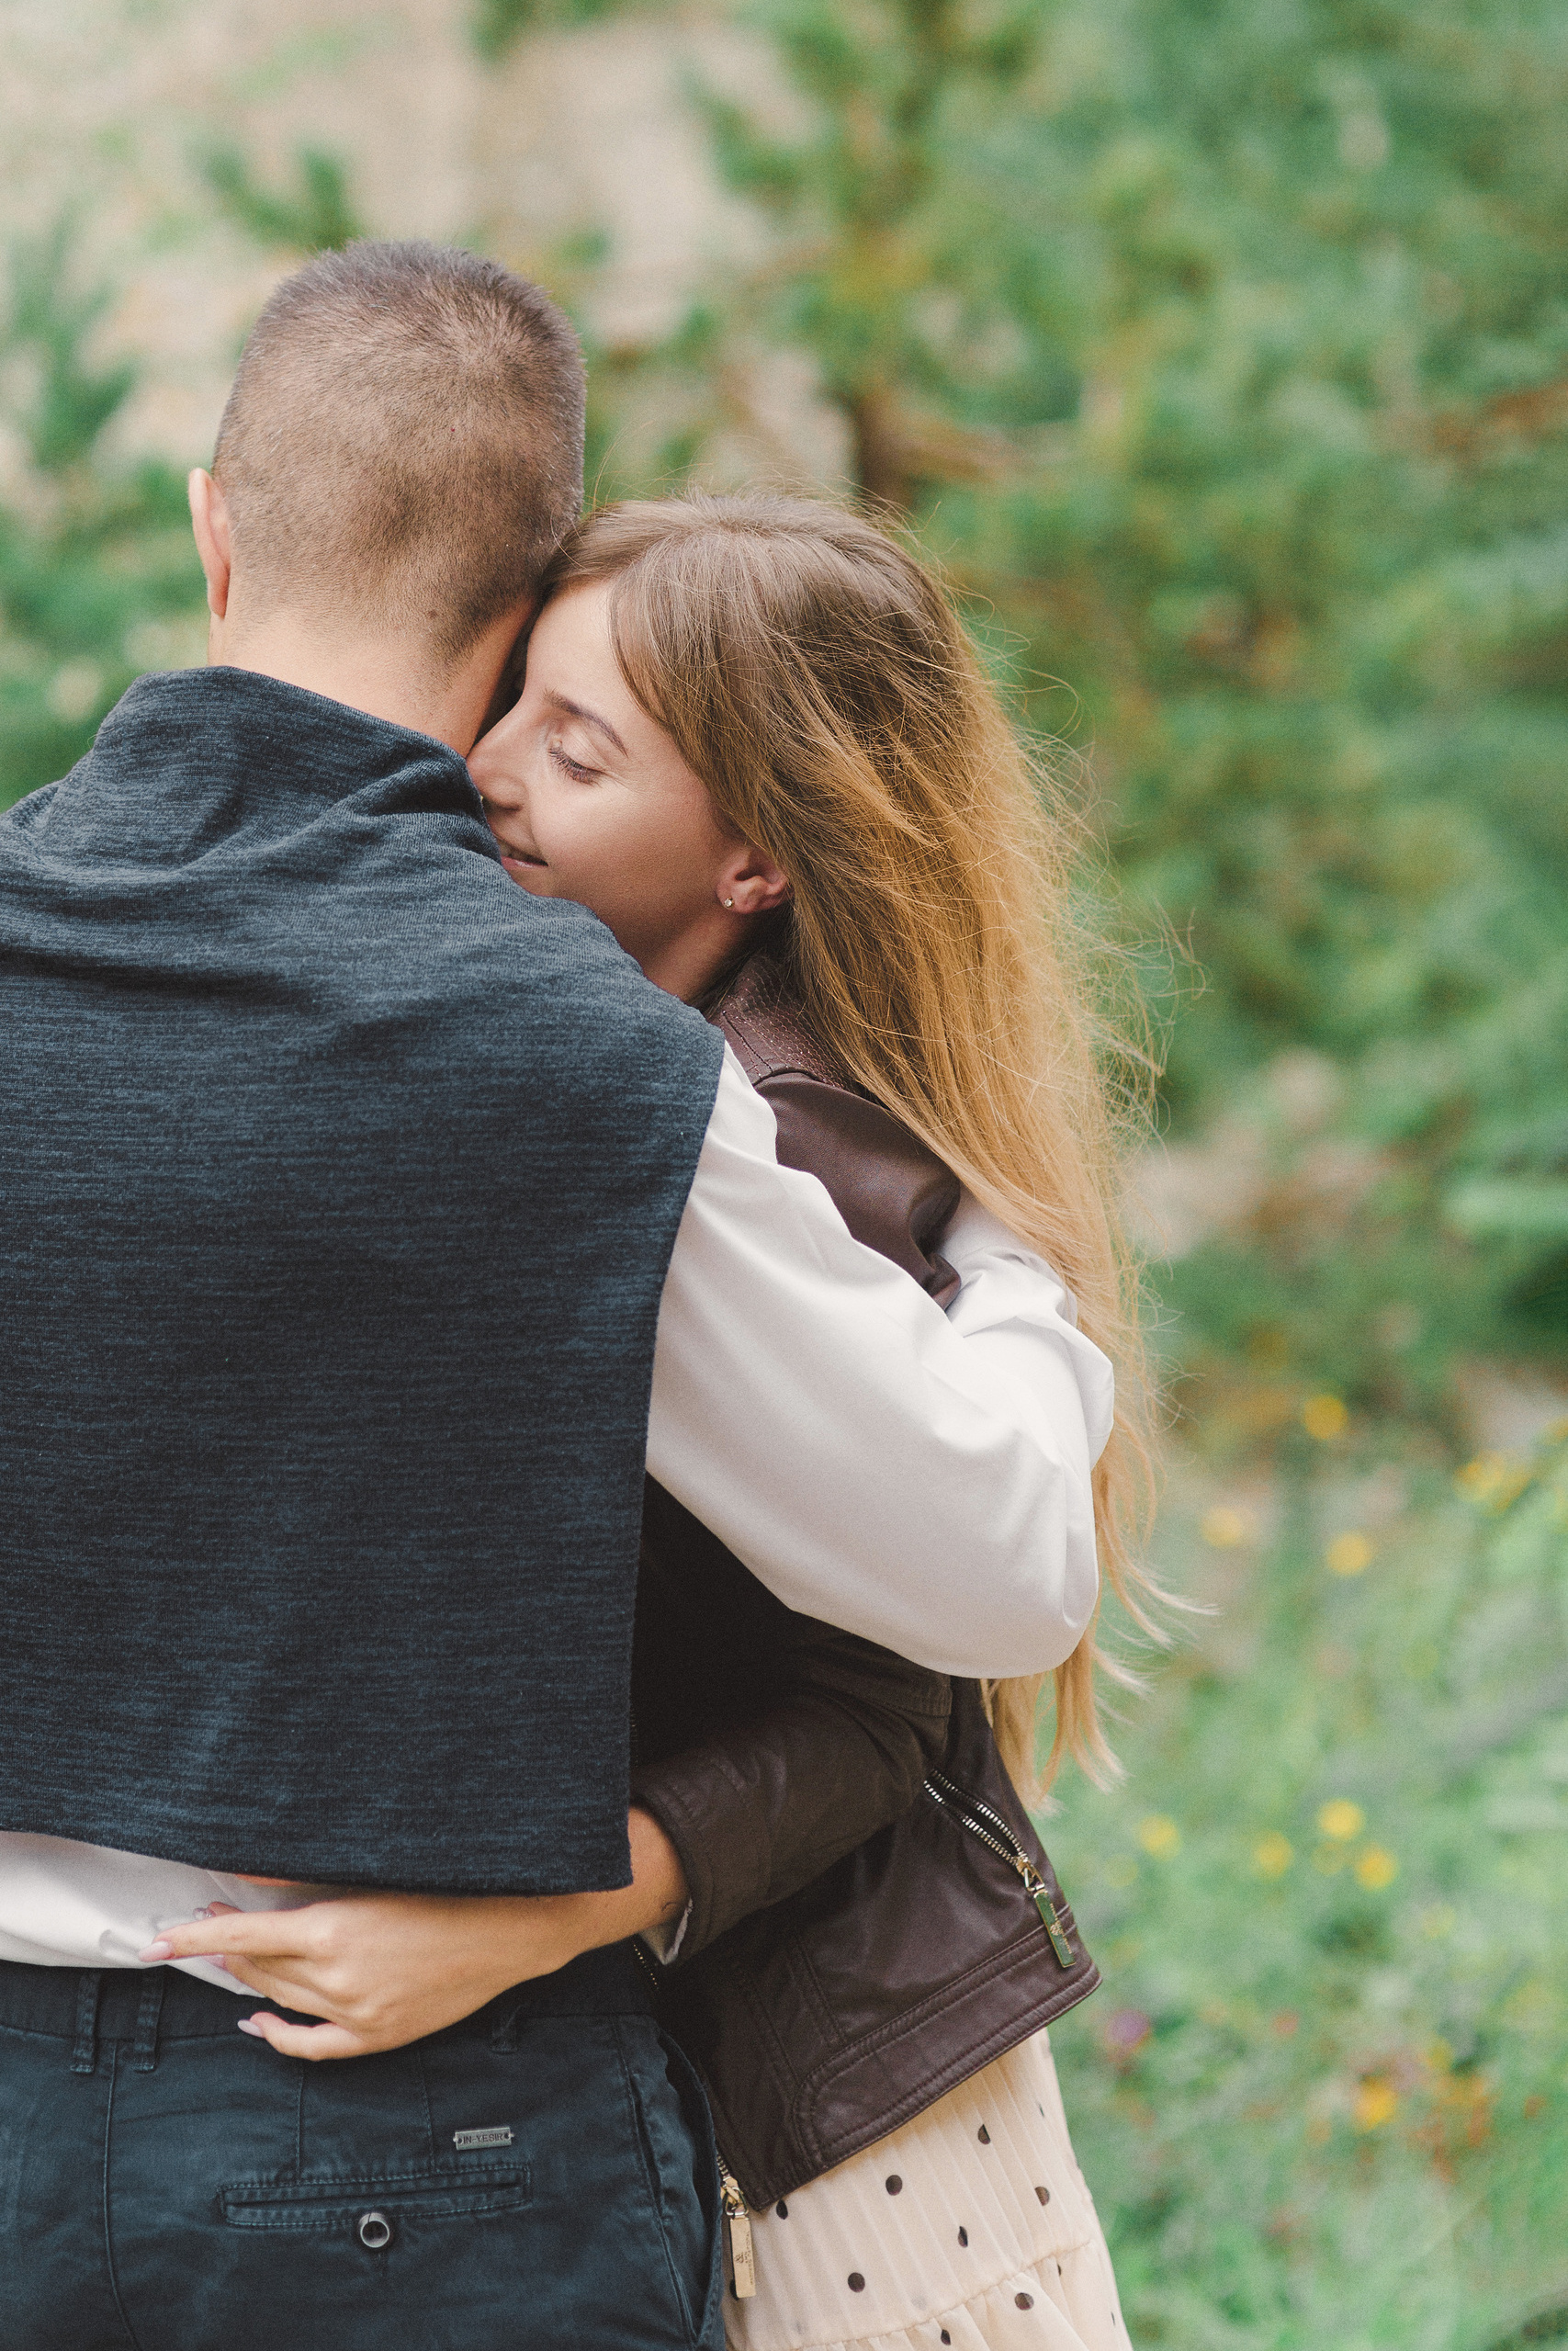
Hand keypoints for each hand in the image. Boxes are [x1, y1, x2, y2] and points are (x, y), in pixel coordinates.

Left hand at [138, 1809, 687, 2060]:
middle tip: (207, 1922)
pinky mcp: (380, 2036)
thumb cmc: (453, 1881)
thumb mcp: (378, 1867)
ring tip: (234, 1956)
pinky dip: (277, 2033)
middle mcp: (339, 1979)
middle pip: (258, 1967)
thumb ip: (311, 1873)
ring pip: (281, 1999)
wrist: (517, 1925)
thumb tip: (253, 1869)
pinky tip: (256, 2019)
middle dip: (226, 1945)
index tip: (155, 1939)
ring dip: (250, 1977)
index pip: (241, 1935)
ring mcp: (360, 2014)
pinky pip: (312, 2046)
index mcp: (335, 1930)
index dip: (193, 1936)